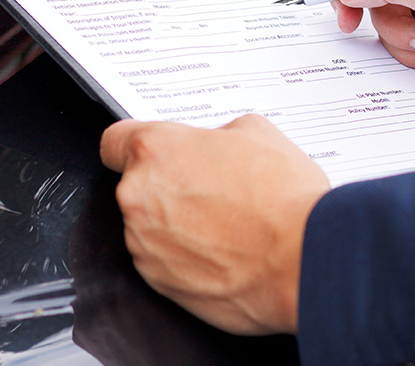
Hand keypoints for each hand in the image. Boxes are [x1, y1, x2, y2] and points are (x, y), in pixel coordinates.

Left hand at [99, 115, 329, 334]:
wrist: (299, 259)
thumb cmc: (282, 198)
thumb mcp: (257, 132)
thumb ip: (217, 134)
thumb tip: (213, 146)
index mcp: (156, 151)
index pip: (115, 141)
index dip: (135, 144)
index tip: (152, 152)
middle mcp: (138, 198)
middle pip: (139, 185)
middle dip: (171, 184)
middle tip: (215, 186)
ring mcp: (145, 245)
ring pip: (151, 225)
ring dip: (178, 222)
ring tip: (227, 221)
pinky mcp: (159, 283)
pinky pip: (164, 260)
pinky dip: (187, 256)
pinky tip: (225, 249)